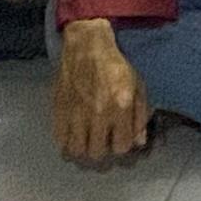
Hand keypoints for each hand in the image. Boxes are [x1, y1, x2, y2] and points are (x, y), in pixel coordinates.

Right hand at [55, 21, 151, 166]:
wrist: (87, 47)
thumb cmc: (115, 66)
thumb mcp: (137, 86)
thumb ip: (140, 116)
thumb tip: (139, 142)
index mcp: (120, 106)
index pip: (122, 146)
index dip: (121, 144)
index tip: (119, 136)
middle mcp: (98, 113)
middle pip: (97, 153)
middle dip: (102, 147)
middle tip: (102, 137)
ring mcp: (76, 113)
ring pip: (78, 150)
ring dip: (84, 147)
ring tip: (87, 138)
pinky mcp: (60, 110)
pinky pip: (60, 140)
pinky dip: (67, 141)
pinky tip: (74, 132)